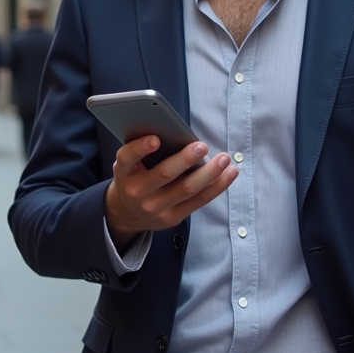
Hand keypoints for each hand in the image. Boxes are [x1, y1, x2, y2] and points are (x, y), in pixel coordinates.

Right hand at [104, 136, 237, 252]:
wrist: (127, 214)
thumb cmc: (133, 179)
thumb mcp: (130, 165)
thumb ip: (144, 152)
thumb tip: (178, 135)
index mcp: (124, 172)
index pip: (127, 158)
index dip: (140, 148)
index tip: (156, 139)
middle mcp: (137, 191)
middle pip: (165, 174)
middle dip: (185, 159)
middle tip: (202, 146)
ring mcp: (156, 207)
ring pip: (187, 189)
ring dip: (209, 173)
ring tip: (224, 159)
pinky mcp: (172, 217)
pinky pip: (199, 201)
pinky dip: (217, 186)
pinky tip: (229, 174)